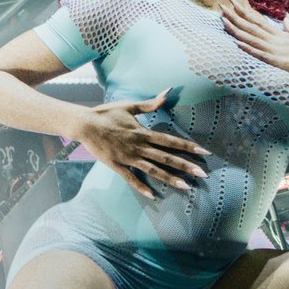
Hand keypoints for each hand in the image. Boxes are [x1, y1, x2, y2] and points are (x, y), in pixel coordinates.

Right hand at [75, 91, 209, 199]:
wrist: (84, 124)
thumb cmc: (106, 114)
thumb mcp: (129, 106)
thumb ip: (150, 103)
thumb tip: (168, 92)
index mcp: (143, 132)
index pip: (171, 140)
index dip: (188, 146)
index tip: (204, 151)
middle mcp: (139, 146)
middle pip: (167, 157)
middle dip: (186, 165)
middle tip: (203, 173)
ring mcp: (129, 157)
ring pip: (153, 170)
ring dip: (170, 178)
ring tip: (186, 186)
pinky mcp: (117, 165)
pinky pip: (131, 178)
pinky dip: (142, 187)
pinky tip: (153, 196)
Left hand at [220, 3, 288, 91]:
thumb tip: (286, 17)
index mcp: (281, 34)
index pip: (259, 20)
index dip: (245, 11)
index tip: (234, 3)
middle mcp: (277, 40)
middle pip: (252, 26)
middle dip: (236, 16)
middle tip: (222, 6)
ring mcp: (277, 50)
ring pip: (252, 38)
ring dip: (237, 30)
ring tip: (223, 21)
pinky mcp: (279, 62)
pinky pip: (260, 55)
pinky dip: (248, 49)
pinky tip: (237, 43)